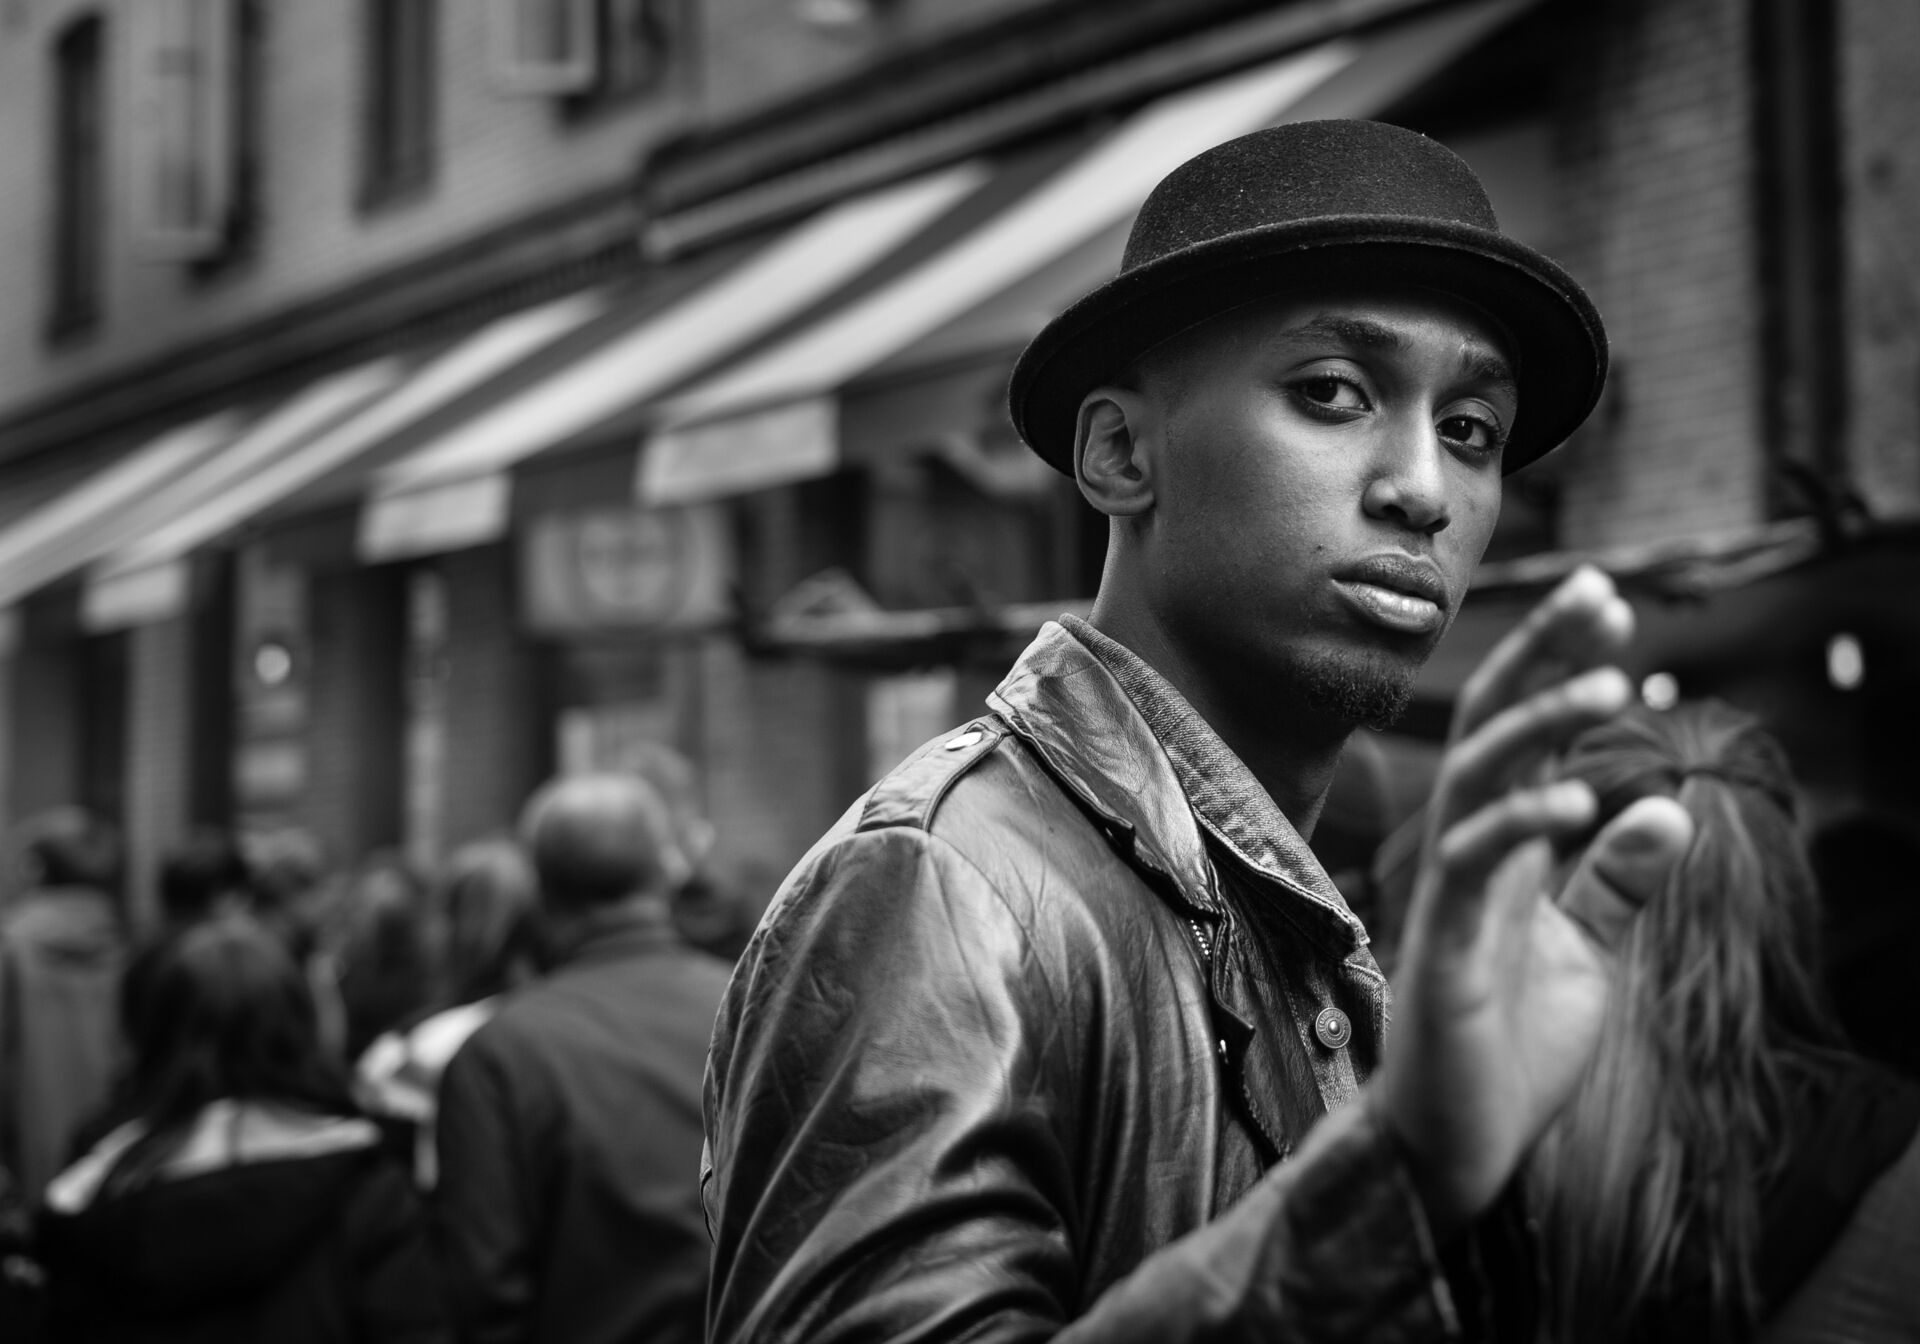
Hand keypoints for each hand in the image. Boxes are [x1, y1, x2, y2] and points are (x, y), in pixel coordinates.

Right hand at [1371, 565, 1694, 1235]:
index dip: (1564, 668)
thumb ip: (1618, 881)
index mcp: (1505, 848)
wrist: (1457, 1143)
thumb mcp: (1588, 953)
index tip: (1611, 605)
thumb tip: (1670, 806)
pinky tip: (1579, 802)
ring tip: (1610, 683)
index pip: (1530, 736)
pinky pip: (1472, 864)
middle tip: (1595, 592)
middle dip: (1541, 657)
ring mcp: (1451, 892)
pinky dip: (1522, 825)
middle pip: (1491, 727)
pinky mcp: (1444, 943)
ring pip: (1476, 778)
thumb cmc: (1510, 1047)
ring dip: (1538, 725)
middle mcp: (1470, 851)